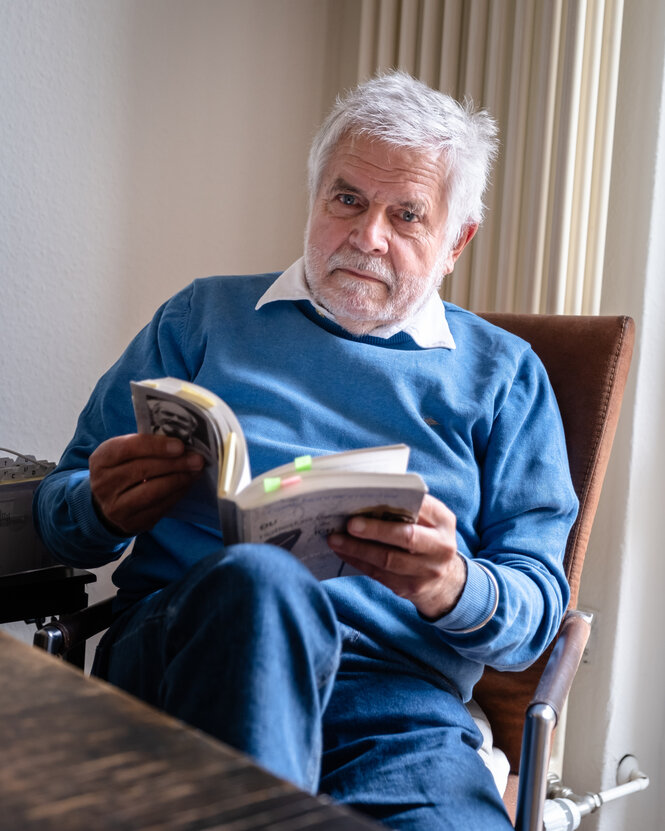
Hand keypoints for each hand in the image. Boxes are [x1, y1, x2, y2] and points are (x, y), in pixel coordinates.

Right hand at [89, 433, 204, 536]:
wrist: (107, 504)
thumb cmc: (123, 470)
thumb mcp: (124, 453)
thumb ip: (146, 446)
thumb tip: (182, 444)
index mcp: (101, 459)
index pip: (128, 449)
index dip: (156, 446)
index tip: (180, 446)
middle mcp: (103, 484)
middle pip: (142, 470)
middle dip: (174, 463)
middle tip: (197, 459)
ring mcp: (115, 507)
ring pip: (152, 491)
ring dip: (178, 480)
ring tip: (195, 472)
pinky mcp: (130, 523)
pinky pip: (158, 508)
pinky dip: (176, 495)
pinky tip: (186, 485)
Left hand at [327, 494, 465, 619]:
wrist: (446, 581)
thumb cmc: (426, 538)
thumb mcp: (428, 520)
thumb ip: (408, 508)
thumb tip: (364, 498)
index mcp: (444, 521)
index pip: (420, 507)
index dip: (394, 504)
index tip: (368, 500)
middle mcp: (441, 547)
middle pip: (406, 537)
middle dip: (374, 530)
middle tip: (349, 524)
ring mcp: (428, 571)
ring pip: (388, 560)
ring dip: (358, 549)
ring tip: (335, 539)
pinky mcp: (411, 588)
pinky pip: (379, 575)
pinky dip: (358, 561)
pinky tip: (343, 552)